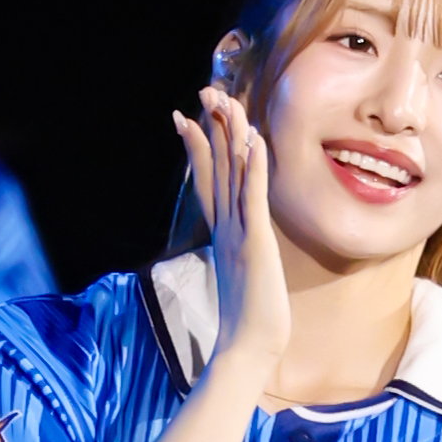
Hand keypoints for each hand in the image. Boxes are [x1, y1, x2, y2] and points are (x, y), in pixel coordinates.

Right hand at [173, 88, 289, 388]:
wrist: (248, 350)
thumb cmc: (249, 323)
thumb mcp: (243, 277)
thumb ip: (238, 255)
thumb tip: (236, 249)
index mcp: (222, 234)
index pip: (208, 180)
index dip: (198, 146)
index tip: (186, 117)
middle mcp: (225, 228)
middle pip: (215, 166)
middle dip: (209, 126)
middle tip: (203, 91)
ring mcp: (238, 233)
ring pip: (232, 173)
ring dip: (230, 134)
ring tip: (225, 99)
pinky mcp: (255, 243)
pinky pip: (253, 197)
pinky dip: (253, 167)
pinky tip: (253, 139)